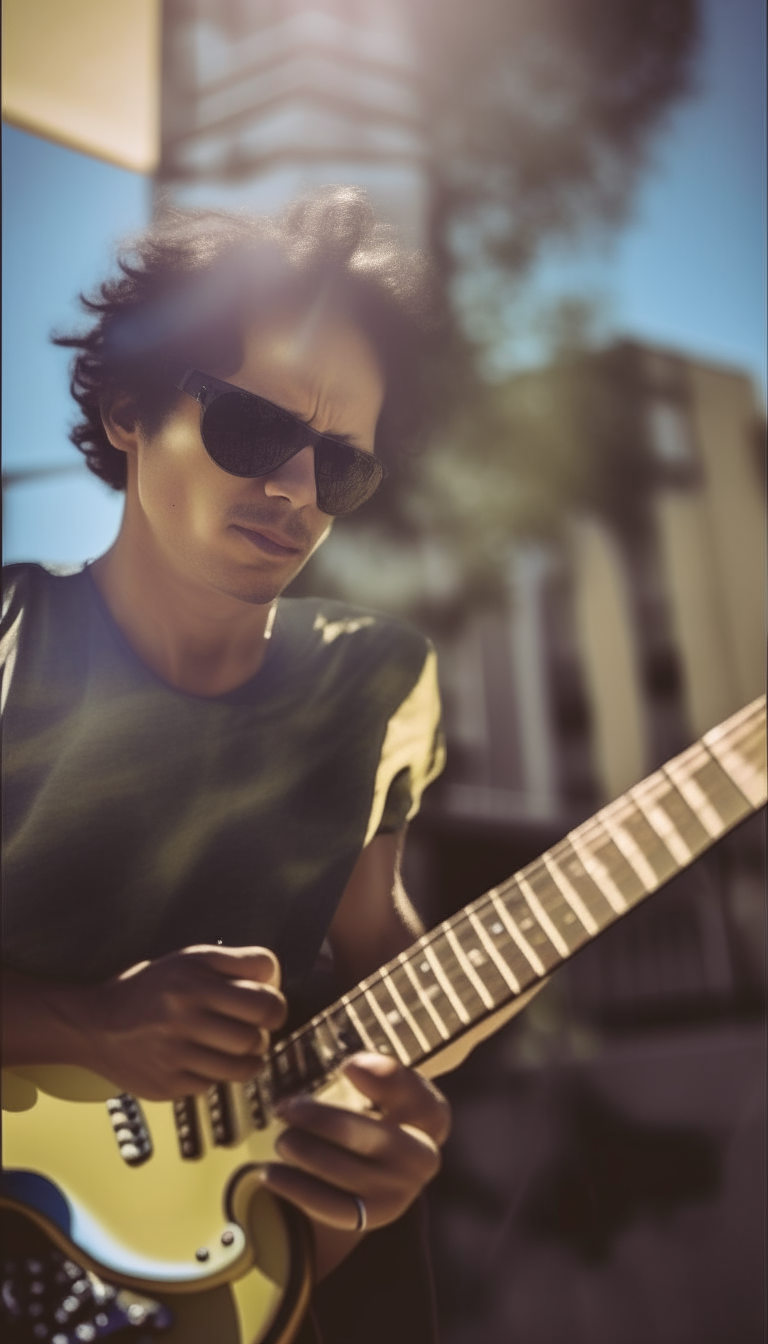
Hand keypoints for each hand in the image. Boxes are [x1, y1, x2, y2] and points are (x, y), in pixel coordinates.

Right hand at [81, 945, 285, 1099]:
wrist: (95, 1023)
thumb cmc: (152, 988)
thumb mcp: (191, 960)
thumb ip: (237, 963)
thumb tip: (275, 981)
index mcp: (194, 980)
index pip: (264, 1000)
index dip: (275, 1003)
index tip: (266, 1005)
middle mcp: (183, 1016)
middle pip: (256, 1036)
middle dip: (263, 1033)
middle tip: (253, 1028)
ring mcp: (174, 1055)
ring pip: (242, 1067)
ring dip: (248, 1058)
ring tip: (236, 1047)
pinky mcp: (166, 1085)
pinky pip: (214, 1085)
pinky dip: (216, 1075)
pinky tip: (202, 1059)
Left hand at [260, 1052, 450, 1234]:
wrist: (381, 1174)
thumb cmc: (377, 1118)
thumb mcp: (383, 1091)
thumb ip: (376, 1074)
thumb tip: (353, 1065)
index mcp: (431, 1116)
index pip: (417, 1094)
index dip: (386, 1078)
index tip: (348, 1064)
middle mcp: (423, 1158)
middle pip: (374, 1138)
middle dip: (325, 1121)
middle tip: (286, 1108)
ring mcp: (400, 1193)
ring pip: (347, 1173)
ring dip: (305, 1153)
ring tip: (281, 1138)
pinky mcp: (373, 1218)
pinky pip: (331, 1207)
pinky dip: (297, 1188)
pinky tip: (271, 1172)